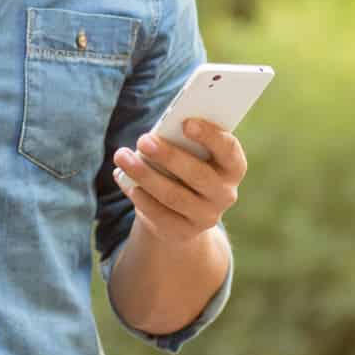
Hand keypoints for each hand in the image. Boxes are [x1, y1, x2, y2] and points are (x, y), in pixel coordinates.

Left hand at [112, 120, 246, 244]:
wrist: (184, 211)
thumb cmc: (185, 166)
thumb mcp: (189, 153)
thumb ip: (180, 142)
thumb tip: (155, 136)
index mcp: (232, 167)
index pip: (228, 150)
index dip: (210, 136)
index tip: (185, 123)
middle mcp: (225, 194)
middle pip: (198, 175)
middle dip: (169, 156)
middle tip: (143, 140)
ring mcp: (207, 216)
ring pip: (175, 196)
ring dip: (145, 175)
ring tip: (122, 157)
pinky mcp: (184, 232)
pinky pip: (161, 216)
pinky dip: (142, 198)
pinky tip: (128, 183)